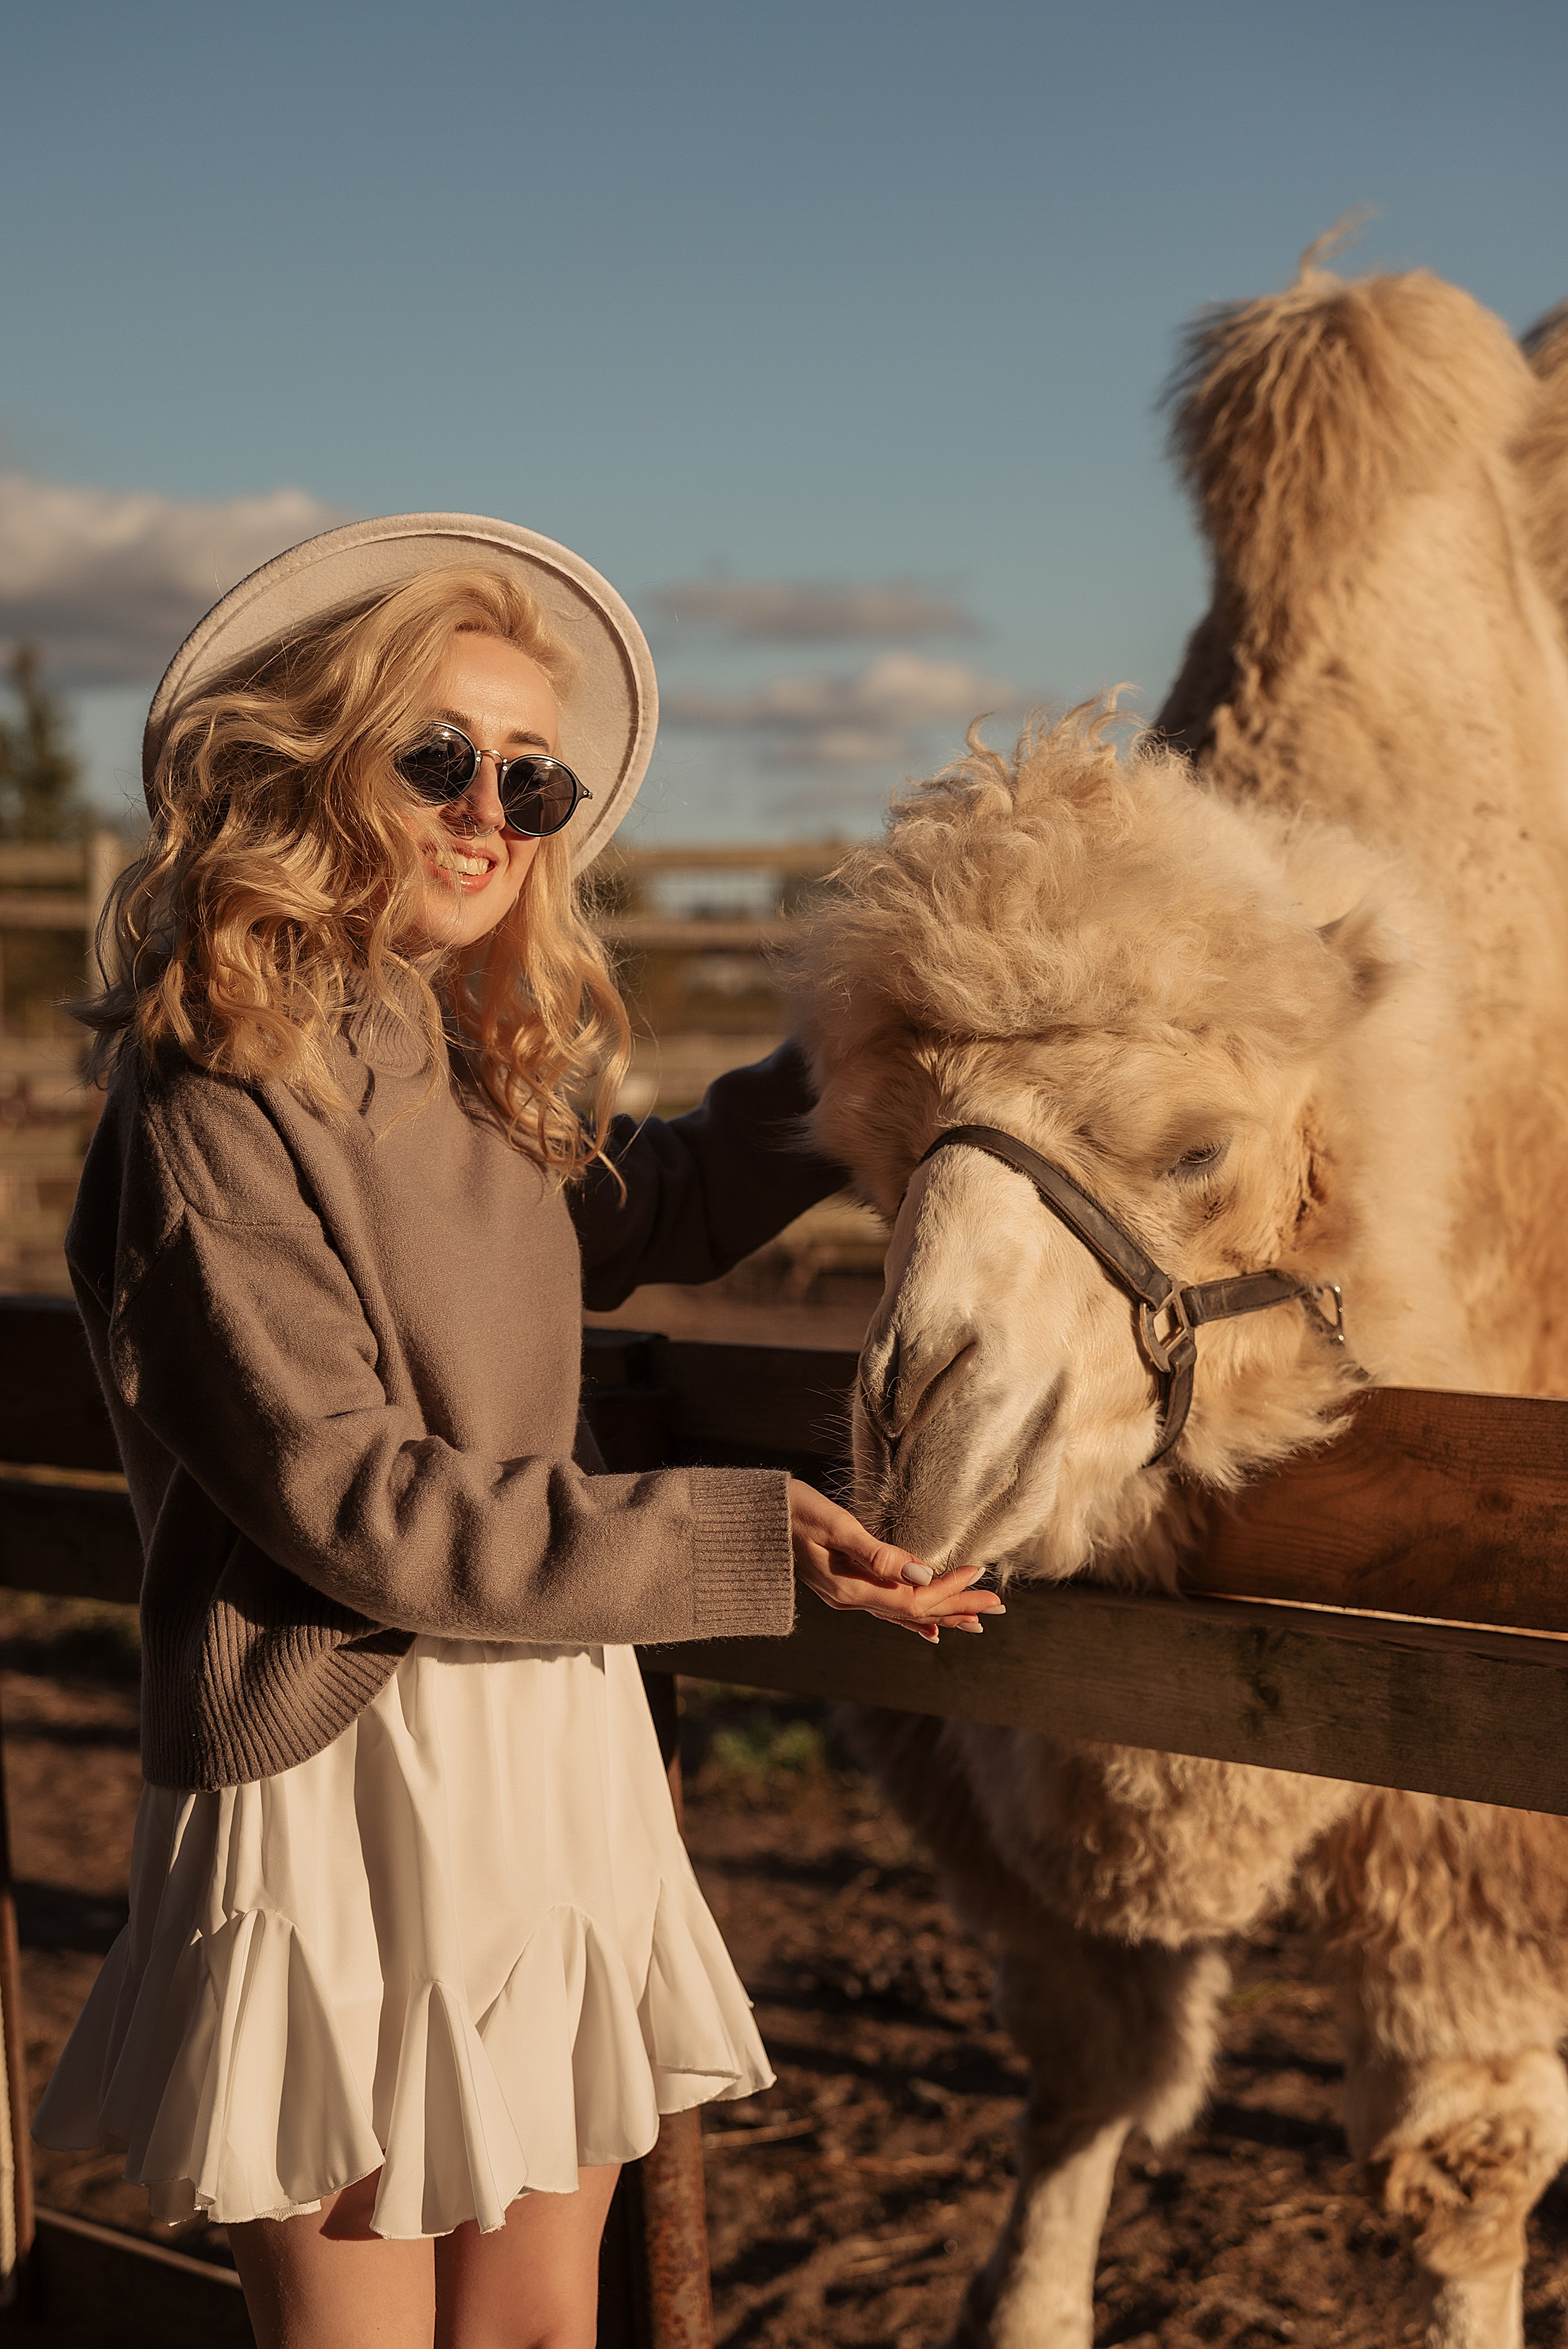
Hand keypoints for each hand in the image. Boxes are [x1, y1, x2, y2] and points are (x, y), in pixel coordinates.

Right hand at [788, 1478, 1005, 1643]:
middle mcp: (851, 1599)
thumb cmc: (790, 1511)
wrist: (750, 1518)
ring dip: (941, 1614)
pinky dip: (913, 1617)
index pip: (912, 1599)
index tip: (981, 1573)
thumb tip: (921, 1573)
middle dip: (957, 1606)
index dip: (949, 1588)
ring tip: (975, 1621)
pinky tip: (929, 1627)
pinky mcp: (843, 1586)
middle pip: (914, 1612)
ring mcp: (846, 1596)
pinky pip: (888, 1609)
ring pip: (904, 1613)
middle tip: (997, 1606)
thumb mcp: (833, 1525)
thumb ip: (876, 1552)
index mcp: (850, 1588)